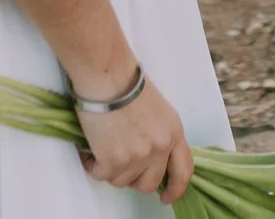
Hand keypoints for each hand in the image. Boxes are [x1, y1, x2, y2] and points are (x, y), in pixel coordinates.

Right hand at [75, 74, 194, 204]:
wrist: (108, 77)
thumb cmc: (128, 85)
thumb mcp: (159, 111)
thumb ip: (161, 137)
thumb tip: (153, 159)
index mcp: (174, 133)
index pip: (183, 171)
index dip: (176, 189)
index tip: (167, 197)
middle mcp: (160, 148)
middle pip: (149, 183)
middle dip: (135, 180)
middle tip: (122, 166)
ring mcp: (137, 156)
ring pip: (122, 181)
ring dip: (111, 168)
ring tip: (105, 144)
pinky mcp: (113, 160)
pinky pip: (101, 175)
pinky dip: (92, 164)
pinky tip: (91, 149)